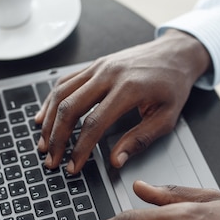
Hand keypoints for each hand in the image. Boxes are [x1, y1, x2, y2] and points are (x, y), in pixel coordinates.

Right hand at [35, 29, 210, 174]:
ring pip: (62, 94)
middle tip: (52, 160)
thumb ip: (139, 140)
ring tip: (44, 144)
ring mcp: (98, 67)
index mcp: (128, 89)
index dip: (80, 149)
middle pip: (70, 107)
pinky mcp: (93, 65)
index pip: (94, 123)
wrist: (176, 53)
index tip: (73, 166)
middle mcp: (108, 74)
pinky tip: (44, 118)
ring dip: (49, 121)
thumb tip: (116, 160)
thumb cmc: (173, 85)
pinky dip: (51, 101)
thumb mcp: (166, 118)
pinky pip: (65, 82)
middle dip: (57, 138)